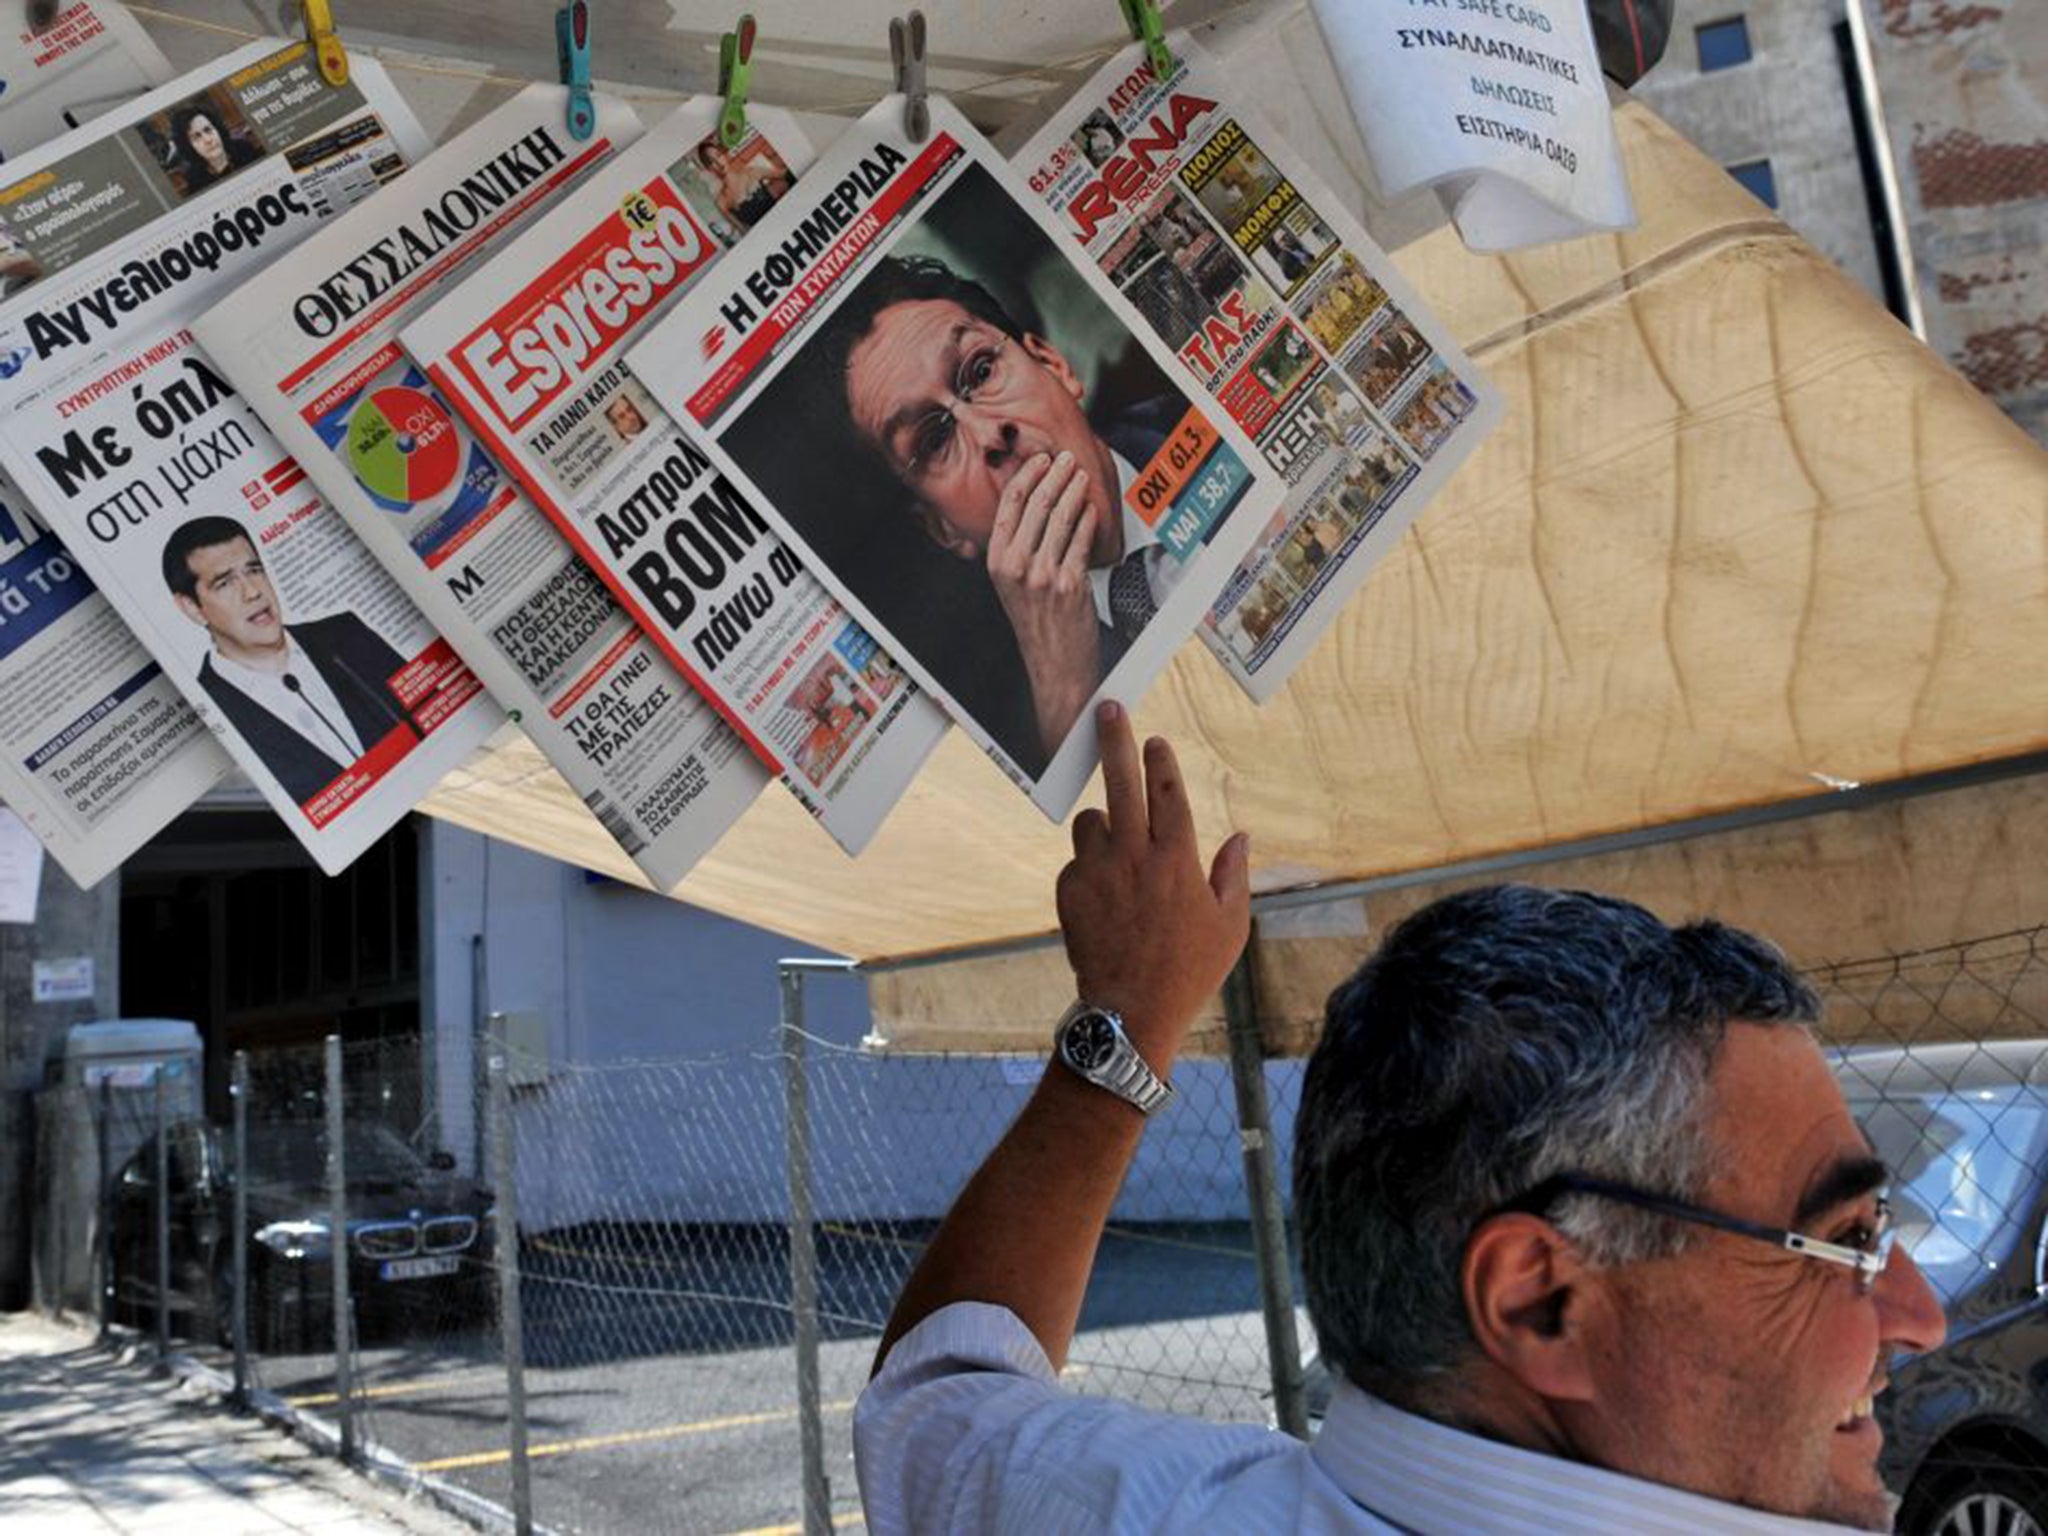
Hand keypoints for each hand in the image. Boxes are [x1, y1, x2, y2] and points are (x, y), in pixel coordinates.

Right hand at [986, 452, 1101, 754]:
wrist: (1053, 664)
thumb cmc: (1036, 623)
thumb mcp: (1012, 585)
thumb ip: (1016, 550)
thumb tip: (1034, 507)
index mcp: (997, 562)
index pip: (1009, 506)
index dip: (1027, 476)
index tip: (1041, 460)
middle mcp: (1016, 567)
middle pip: (1036, 505)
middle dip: (1054, 476)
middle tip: (1066, 459)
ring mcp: (1042, 575)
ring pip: (1060, 518)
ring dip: (1073, 491)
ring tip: (1081, 476)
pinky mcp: (1069, 584)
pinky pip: (1080, 541)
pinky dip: (1087, 520)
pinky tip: (1092, 508)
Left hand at [1056, 701, 1250, 1071]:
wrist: (1130, 1010)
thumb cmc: (1189, 970)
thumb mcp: (1231, 927)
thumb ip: (1234, 874)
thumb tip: (1241, 836)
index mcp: (1178, 858)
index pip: (1168, 791)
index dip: (1160, 760)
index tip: (1153, 739)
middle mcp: (1135, 855)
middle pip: (1121, 781)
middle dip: (1114, 739)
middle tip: (1106, 709)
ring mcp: (1097, 871)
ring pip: (1091, 822)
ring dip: (1102, 825)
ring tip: (1118, 856)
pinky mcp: (1069, 890)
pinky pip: (1076, 861)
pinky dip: (1088, 868)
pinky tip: (1105, 899)